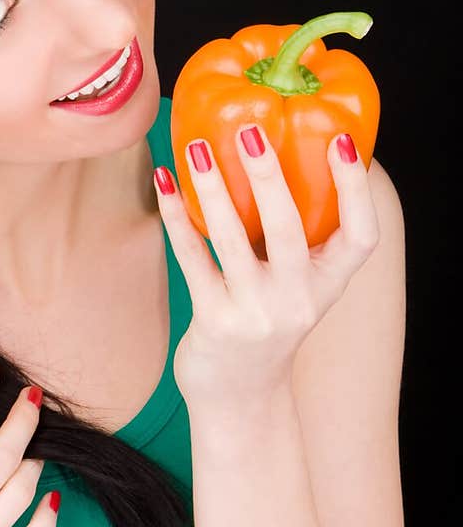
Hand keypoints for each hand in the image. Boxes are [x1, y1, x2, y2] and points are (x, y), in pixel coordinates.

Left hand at [153, 123, 380, 405]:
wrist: (240, 395)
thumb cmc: (267, 320)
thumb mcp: (298, 286)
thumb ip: (297, 238)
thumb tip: (278, 154)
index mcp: (328, 284)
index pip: (361, 235)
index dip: (355, 189)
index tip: (343, 141)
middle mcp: (298, 300)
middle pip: (289, 229)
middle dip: (269, 176)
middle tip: (251, 131)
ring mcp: (255, 313)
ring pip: (232, 240)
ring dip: (213, 189)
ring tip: (197, 148)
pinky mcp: (215, 321)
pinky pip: (193, 258)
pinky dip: (177, 218)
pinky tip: (165, 183)